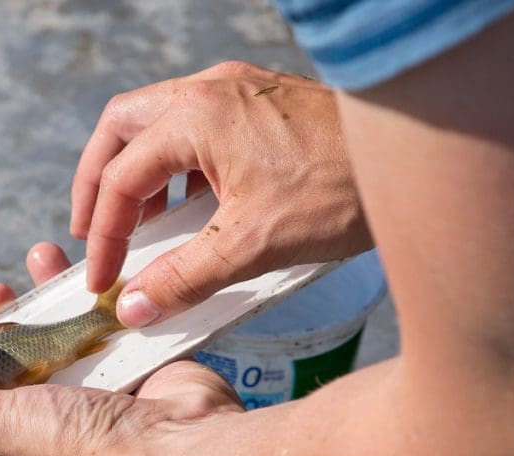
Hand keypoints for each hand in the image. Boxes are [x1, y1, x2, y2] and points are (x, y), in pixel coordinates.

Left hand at [0, 242, 243, 455]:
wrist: (180, 447)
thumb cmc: (84, 452)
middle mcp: (54, 429)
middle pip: (14, 366)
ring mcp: (98, 397)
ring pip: (62, 338)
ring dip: (46, 299)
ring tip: (38, 261)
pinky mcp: (136, 368)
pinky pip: (106, 324)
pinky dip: (94, 296)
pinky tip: (85, 272)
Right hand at [71, 60, 370, 326]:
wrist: (419, 159)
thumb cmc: (341, 191)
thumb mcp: (253, 245)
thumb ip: (185, 278)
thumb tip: (135, 307)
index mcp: (197, 116)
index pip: (121, 177)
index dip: (103, 235)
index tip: (100, 278)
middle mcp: (211, 89)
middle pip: (123, 128)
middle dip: (99, 181)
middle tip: (94, 232)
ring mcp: (240, 90)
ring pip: (161, 123)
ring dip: (141, 172)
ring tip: (141, 226)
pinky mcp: (264, 103)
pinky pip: (200, 128)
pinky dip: (182, 166)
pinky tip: (196, 208)